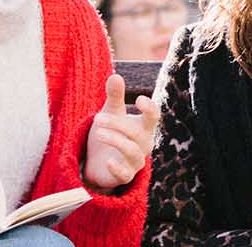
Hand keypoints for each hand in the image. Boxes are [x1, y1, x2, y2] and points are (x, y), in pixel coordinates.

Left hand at [83, 73, 159, 192]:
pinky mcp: (124, 176)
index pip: (153, 117)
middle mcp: (143, 144)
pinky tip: (107, 160)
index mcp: (143, 127)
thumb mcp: (110, 112)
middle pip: (138, 133)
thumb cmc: (110, 132)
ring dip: (115, 140)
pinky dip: (117, 167)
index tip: (139, 100)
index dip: (150, 109)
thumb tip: (115, 75)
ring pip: (132, 151)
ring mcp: (135, 161)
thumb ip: (114, 96)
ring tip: (98, 133)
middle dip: (118, 124)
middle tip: (97, 118)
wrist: (97, 161)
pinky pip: (125, 174)